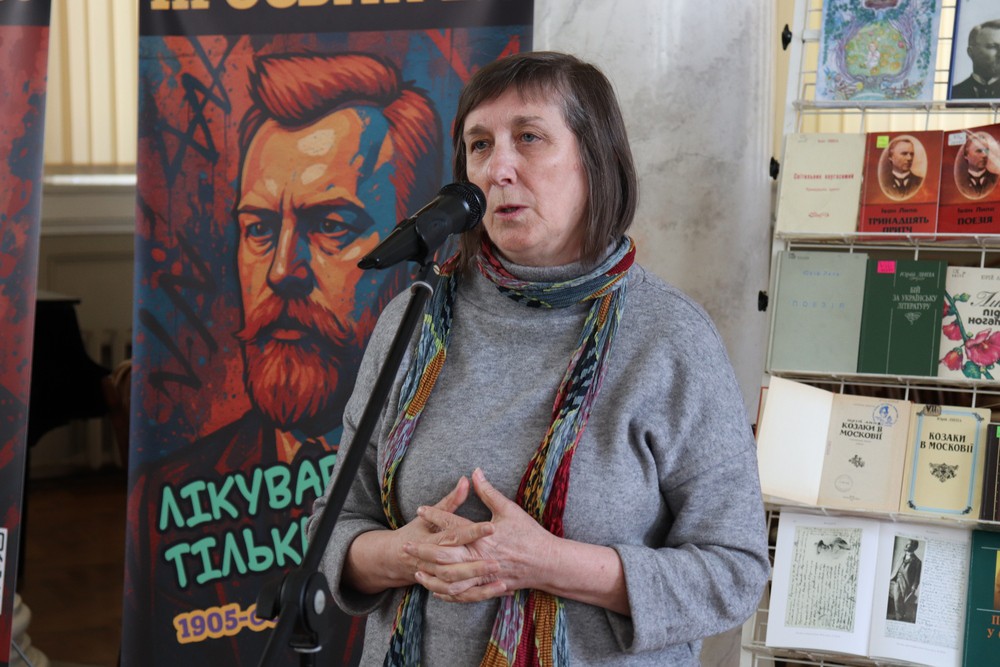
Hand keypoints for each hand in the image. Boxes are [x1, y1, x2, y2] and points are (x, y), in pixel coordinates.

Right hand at [344, 476, 495, 594]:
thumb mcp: (429, 515)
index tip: (492, 527)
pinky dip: (479, 595)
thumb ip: (451, 500)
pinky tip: (500, 588)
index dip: (472, 531)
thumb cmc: (416, 532)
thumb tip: (467, 479)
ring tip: (501, 579)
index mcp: (431, 540)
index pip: (453, 535)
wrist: (394, 558)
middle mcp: (431, 562)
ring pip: (455, 585)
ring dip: (478, 583)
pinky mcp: (442, 588)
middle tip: (498, 560)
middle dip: (476, 564)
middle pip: (454, 566)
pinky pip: (461, 597)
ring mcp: (435, 577)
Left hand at [406, 468, 555, 602]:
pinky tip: (436, 588)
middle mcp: (480, 557)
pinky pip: (462, 594)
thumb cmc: (529, 534)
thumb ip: (488, 491)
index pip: (453, 525)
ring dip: (431, 575)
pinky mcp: (487, 586)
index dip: (435, 515)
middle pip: (444, 556)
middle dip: (422, 551)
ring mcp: (483, 575)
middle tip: (405, 546)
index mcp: (483, 536)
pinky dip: (447, 592)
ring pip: (449, 579)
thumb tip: (475, 471)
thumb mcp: (509, 509)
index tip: (421, 509)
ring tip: (416, 570)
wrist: (547, 562)